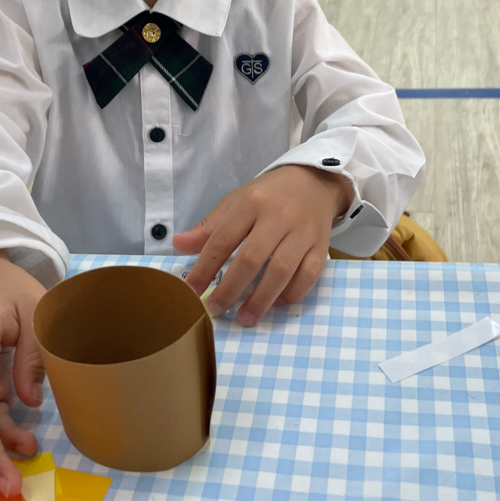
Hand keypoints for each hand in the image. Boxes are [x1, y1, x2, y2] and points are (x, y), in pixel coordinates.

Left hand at [173, 165, 351, 326]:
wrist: (312, 182)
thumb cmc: (267, 196)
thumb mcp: (235, 202)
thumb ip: (209, 227)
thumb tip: (178, 245)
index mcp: (251, 203)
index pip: (223, 239)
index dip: (205, 268)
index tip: (192, 292)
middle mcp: (278, 216)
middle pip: (252, 258)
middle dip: (230, 289)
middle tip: (216, 310)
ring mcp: (302, 232)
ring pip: (282, 270)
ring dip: (261, 299)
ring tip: (245, 318)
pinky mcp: (321, 245)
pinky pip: (309, 275)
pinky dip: (292, 294)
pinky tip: (277, 304)